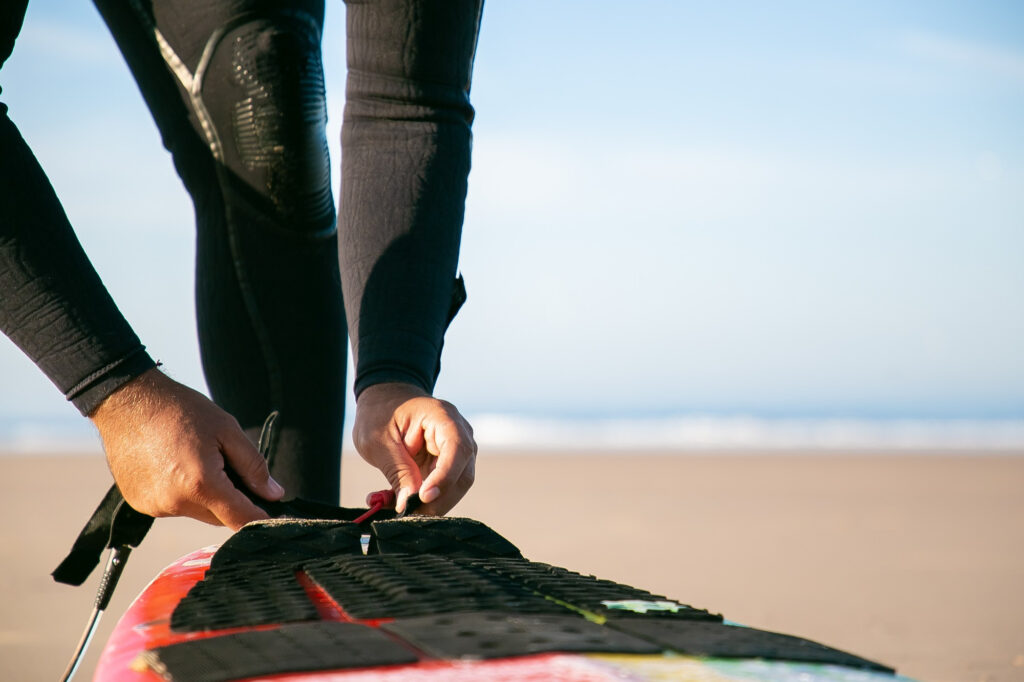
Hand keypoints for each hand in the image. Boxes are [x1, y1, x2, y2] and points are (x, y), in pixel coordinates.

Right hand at [89, 368, 284, 529]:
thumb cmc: (180, 410)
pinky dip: (181, 494)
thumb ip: (254, 466)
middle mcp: (176, 503)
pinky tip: (174, 465)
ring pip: (196, 512)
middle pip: (219, 518)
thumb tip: (274, 495)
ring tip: (195, 459)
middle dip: (232, 501)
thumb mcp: (227, 430)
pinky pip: (173, 507)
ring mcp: (154, 507)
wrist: (127, 401)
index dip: (262, 519)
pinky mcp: (139, 504)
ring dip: (205, 496)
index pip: (241, 519)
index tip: (275, 515)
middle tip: (229, 468)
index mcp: (201, 484)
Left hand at [353, 382, 475, 515]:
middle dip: (437, 501)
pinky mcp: (446, 466)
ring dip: (427, 505)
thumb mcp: (378, 441)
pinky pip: (440, 490)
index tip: (423, 497)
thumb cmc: (380, 414)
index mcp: (443, 417)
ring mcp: (455, 451)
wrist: (383, 401)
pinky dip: (420, 501)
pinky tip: (394, 501)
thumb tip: (409, 504)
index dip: (444, 477)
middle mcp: (458, 434)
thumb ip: (397, 471)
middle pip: (461, 475)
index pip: (457, 450)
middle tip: (407, 514)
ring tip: (395, 507)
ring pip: (454, 488)